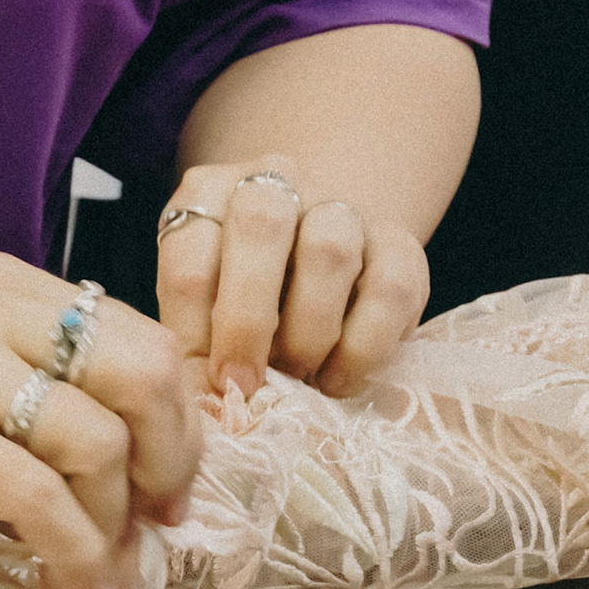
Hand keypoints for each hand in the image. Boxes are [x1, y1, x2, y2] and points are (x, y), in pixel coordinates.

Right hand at [0, 254, 202, 588]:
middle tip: (157, 529)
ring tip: (98, 580)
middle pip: (143, 373)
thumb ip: (0, 400)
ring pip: (96, 442)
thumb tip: (90, 485)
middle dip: (170, 462)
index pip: (136, 335)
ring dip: (113, 527)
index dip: (174, 418)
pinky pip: (32, 496)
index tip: (164, 488)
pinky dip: (68, 554)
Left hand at [153, 159, 431, 399]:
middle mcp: (274, 183)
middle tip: (246, 385)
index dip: (193, 328)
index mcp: (207, 195)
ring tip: (296, 380)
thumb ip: (195, 343)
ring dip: (308, 333)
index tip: (208, 383)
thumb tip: (206, 405)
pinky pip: (393, 289)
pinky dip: (364, 346)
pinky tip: (338, 380)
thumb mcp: (199, 312)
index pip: (190, 253)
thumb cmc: (236, 300)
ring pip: (331, 252)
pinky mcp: (399, 242)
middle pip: (261, 228)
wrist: (310, 265)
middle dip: (248, 320)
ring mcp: (340, 206)